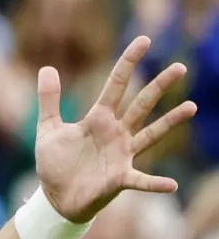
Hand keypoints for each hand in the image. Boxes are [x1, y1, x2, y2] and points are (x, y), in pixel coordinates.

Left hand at [34, 36, 193, 223]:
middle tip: (180, 67)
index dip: (128, 63)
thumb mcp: (48, 129)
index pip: (116, 85)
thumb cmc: (55, 164)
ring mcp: (121, 155)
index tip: (143, 39)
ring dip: (169, 122)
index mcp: (98, 119)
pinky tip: (171, 185)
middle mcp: (116, 133)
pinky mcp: (120, 179)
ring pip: (150, 134)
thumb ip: (49, 100)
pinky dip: (155, 183)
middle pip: (141, 104)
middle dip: (158, 86)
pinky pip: (140, 180)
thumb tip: (46, 67)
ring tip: (191, 107)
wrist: (55, 198)